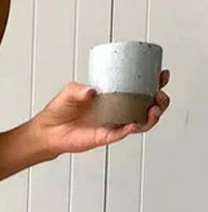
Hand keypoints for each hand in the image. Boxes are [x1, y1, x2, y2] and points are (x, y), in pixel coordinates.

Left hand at [34, 69, 170, 156]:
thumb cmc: (60, 109)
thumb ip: (79, 89)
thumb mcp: (70, 91)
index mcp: (114, 96)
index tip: (162, 75)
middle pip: (148, 107)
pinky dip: (130, 129)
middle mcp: (117, 111)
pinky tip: (134, 124)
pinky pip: (121, 134)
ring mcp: (113, 124)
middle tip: (159, 94)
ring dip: (152, 117)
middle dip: (160, 101)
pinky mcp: (105, 136)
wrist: (48, 130)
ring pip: (141, 123)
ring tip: (154, 109)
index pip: (140, 89)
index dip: (155, 83)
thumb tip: (92, 91)